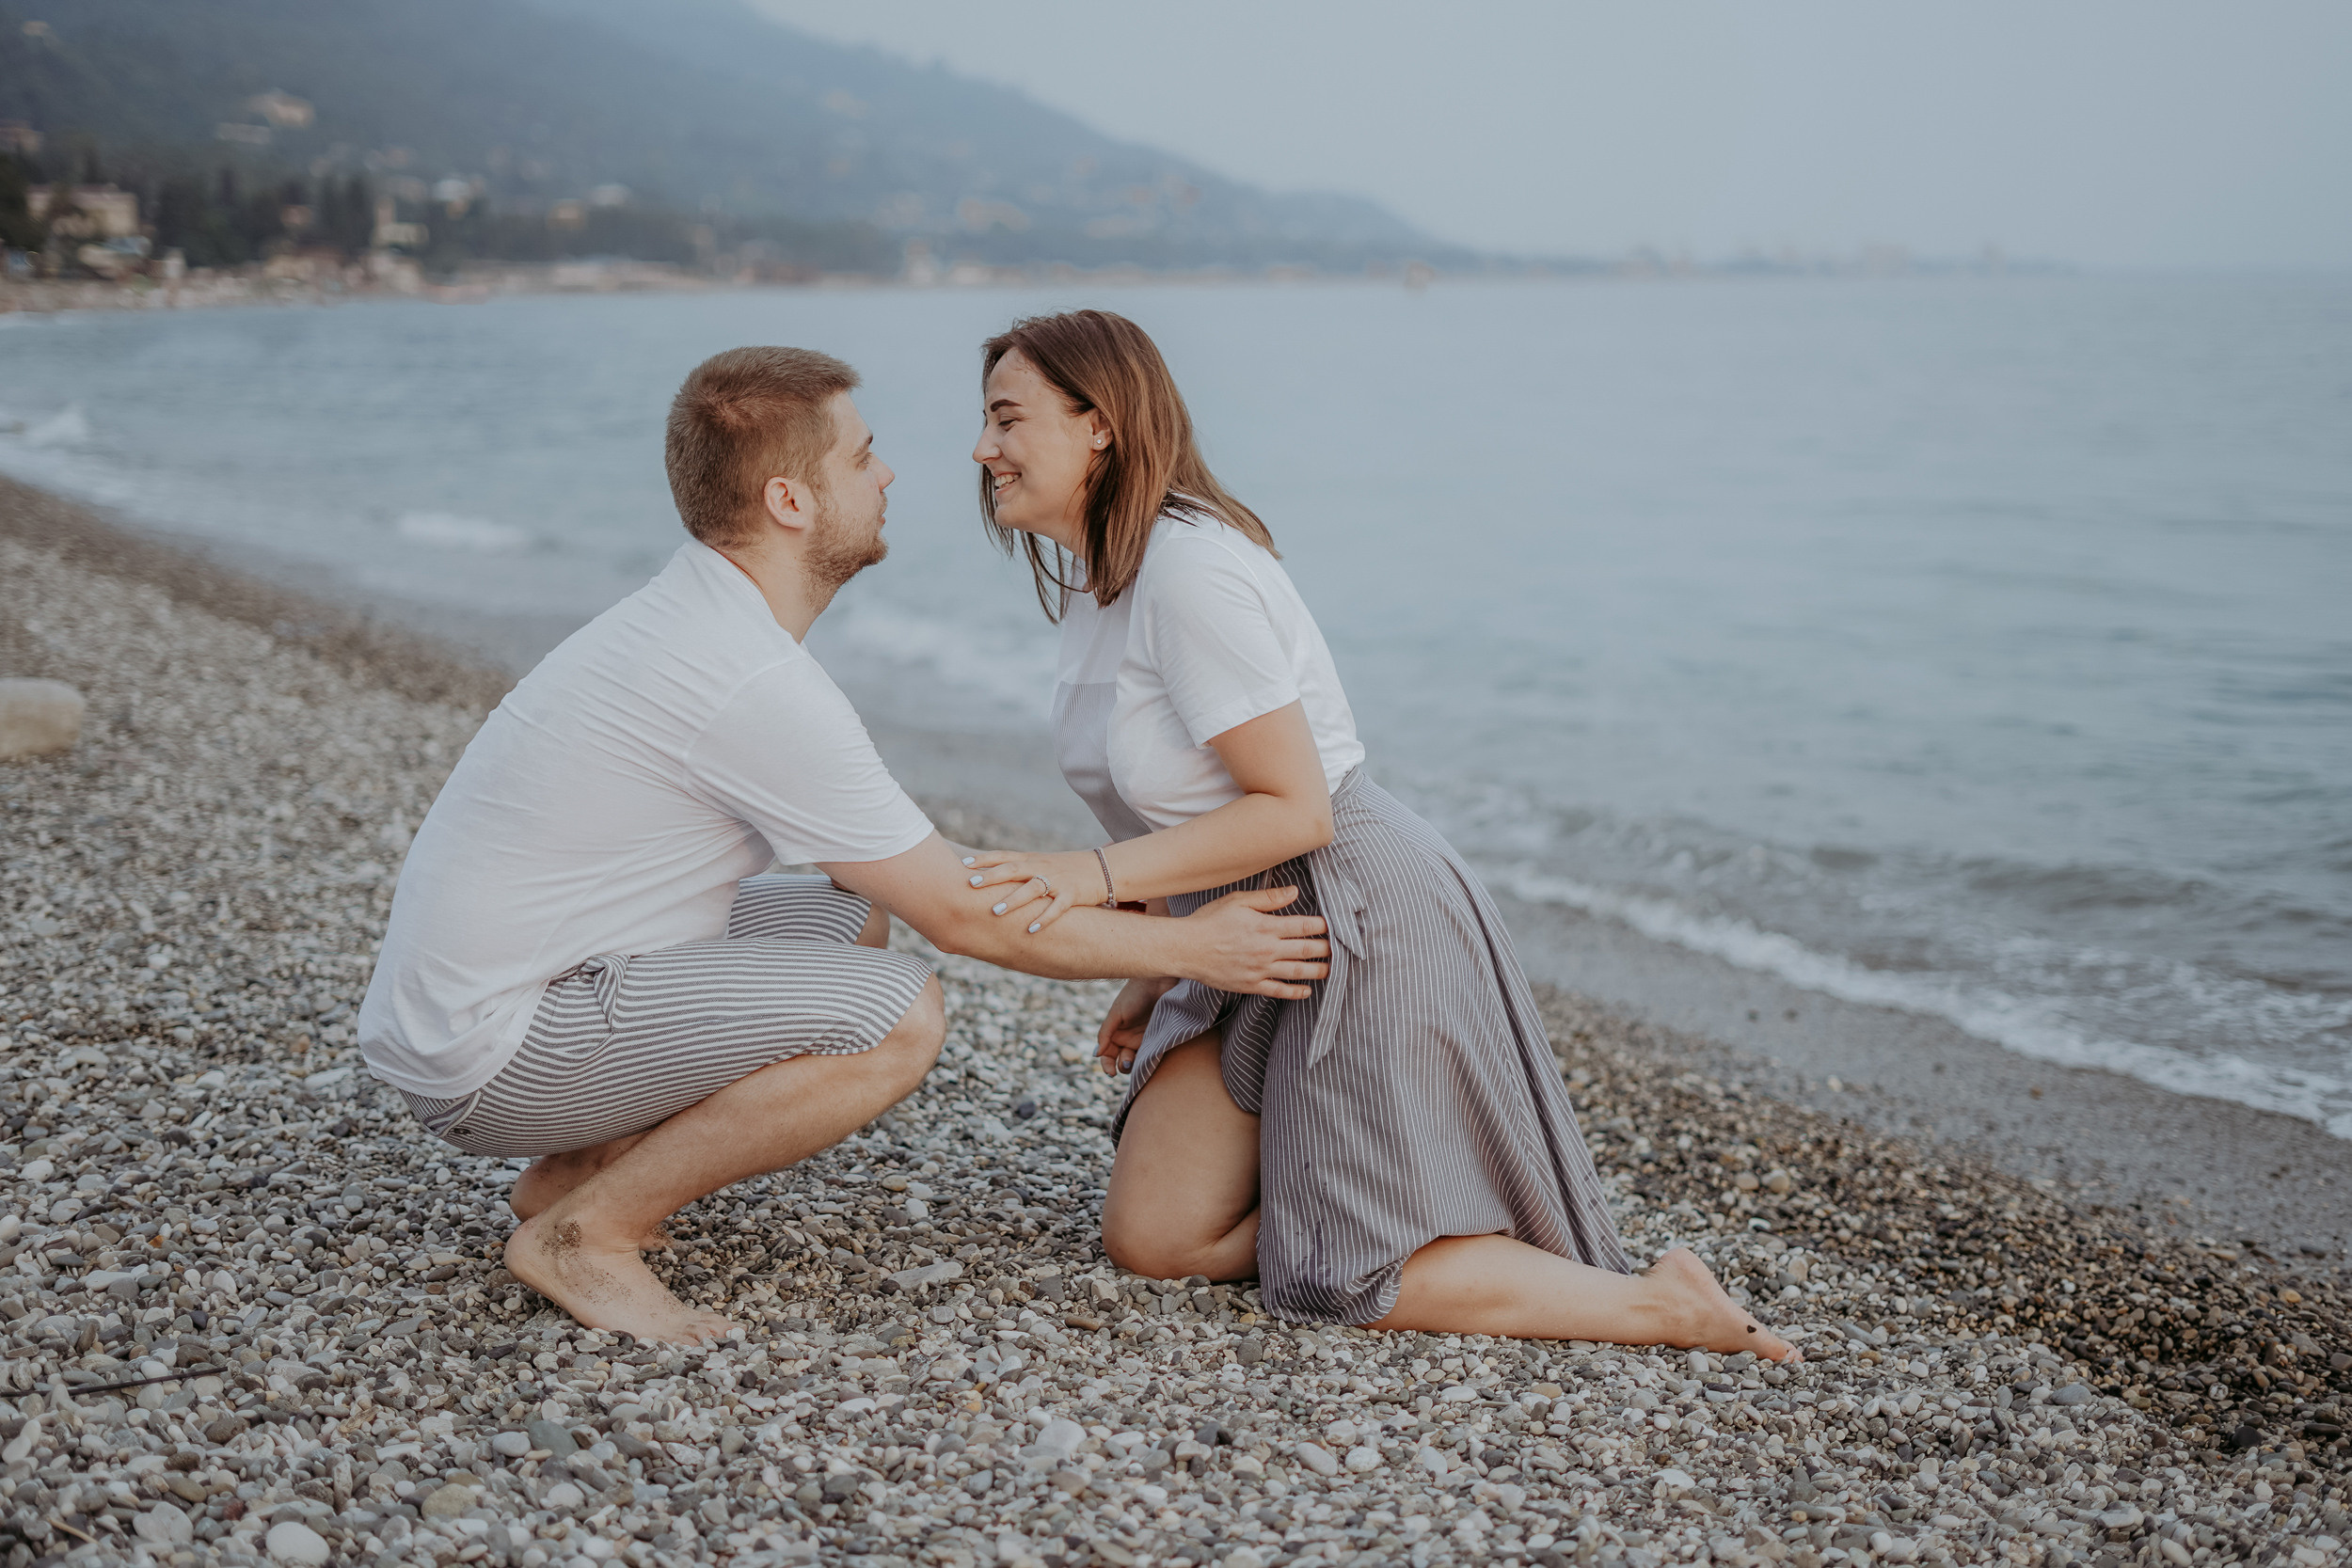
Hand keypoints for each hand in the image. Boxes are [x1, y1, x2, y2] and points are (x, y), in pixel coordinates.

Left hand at [962, 848, 1105, 933]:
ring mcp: (1058, 880)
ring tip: (995, 912)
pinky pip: (1057, 907)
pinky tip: (1031, 929)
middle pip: (1013, 869)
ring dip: (1013, 900)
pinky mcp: (1073, 895)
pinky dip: (1045, 918)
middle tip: (971, 884)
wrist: (1103, 869)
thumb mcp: (1042, 863)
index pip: (1004, 856)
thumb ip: (1019, 869)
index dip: (984, 860)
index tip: (963, 865)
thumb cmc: (1067, 869)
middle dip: (992, 877)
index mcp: (1032, 859)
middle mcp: (1042, 867)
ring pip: (1032, 888)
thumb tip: (990, 878)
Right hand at [1097, 976, 1177, 1076]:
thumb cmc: (1135, 994)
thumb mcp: (1116, 1013)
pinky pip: (1151, 1055)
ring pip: (1136, 1061)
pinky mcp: (1158, 1039)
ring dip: (1134, 1065)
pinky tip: (1148, 1058)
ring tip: (1136, 1060)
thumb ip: (1105, 1033)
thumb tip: (1096, 1054)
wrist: (1158, 982)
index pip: (1107, 1055)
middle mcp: (1127, 1038)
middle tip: (1127, 1063)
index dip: (1107, 1065)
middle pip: (1121, 1061)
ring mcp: (1143, 1039)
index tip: (1110, 1072)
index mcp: (1114, 1033)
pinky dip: (1148, 1060)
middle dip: (1122, 1066)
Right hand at [1178, 886, 1328, 997]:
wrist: (1186, 948)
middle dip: (1325, 949)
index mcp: (1266, 926)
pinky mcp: (1251, 985)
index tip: (1330, 925)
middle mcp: (1267, 949)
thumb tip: (1294, 892)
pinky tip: (1306, 990)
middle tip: (1335, 948)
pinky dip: (1295, 992)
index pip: (1304, 925)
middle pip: (1306, 949)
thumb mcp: (1238, 901)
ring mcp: (1260, 969)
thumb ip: (1268, 898)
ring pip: (1297, 972)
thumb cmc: (1209, 921)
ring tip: (1329, 969)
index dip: (1321, 925)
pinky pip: (1279, 991)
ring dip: (1317, 971)